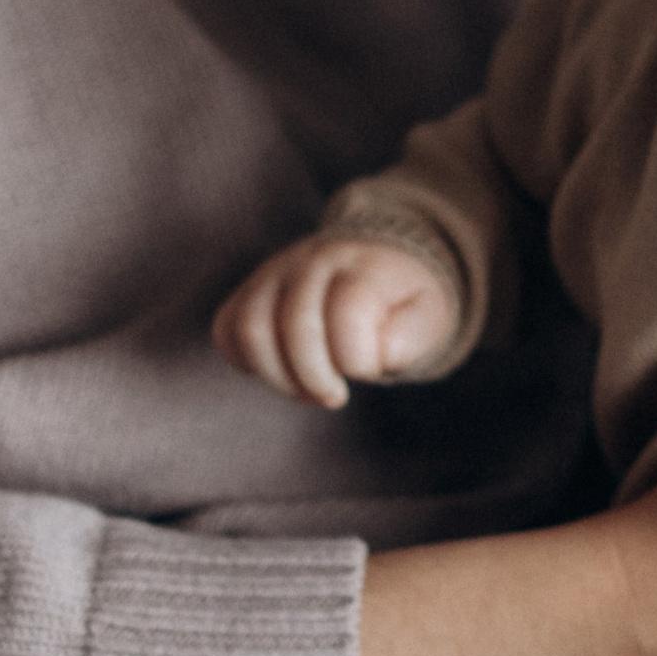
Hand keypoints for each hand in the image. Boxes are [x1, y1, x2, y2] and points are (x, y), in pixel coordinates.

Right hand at [213, 233, 457, 407]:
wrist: (375, 264)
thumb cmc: (402, 302)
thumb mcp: (429, 317)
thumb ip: (411, 336)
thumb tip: (378, 353)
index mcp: (365, 265)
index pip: (348, 314)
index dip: (359, 360)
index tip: (372, 369)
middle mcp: (314, 260)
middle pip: (294, 325)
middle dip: (315, 379)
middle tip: (334, 396)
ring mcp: (275, 272)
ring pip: (250, 328)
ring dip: (278, 376)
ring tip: (306, 388)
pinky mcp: (249, 290)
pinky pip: (226, 329)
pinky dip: (247, 362)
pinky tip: (282, 370)